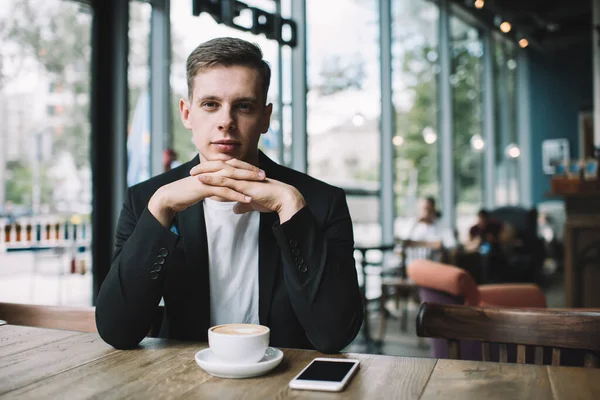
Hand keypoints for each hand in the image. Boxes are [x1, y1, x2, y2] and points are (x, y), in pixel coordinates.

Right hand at [149, 160, 265, 226]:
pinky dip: (237, 195)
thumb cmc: (187, 193)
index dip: (246, 167)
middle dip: (250, 171)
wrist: (170, 197)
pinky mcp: (205, 188)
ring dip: (247, 180)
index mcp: (211, 169)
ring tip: (261, 184)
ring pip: (231, 178)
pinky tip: (247, 199)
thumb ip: (215, 186)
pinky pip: (224, 191)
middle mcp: (211, 171)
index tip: (259, 171)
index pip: (232, 165)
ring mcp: (208, 178)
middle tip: (264, 174)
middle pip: (234, 168)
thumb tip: (225, 190)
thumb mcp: (204, 188)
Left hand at [191, 159, 305, 222]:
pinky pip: (224, 181)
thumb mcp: (253, 203)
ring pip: (220, 171)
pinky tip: (201, 180)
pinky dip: (211, 179)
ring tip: (192, 173)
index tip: (201, 171)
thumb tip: (235, 208)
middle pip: (220, 166)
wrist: (282, 199)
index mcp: (244, 175)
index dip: (213, 169)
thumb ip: (243, 204)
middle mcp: (242, 174)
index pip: (226, 168)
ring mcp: (242, 178)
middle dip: (205, 167)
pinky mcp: (243, 185)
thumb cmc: (271, 200)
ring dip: (204, 171)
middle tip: (192, 169)